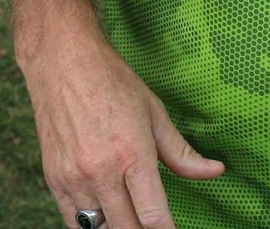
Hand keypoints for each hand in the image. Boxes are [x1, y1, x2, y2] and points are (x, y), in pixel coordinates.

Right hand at [24, 24, 223, 228]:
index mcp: (131, 154)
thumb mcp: (153, 111)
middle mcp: (101, 172)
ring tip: (128, 216)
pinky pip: (72, 222)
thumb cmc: (109, 80)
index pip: (154, 219)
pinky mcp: (53, 178)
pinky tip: (103, 215)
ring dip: (117, 228)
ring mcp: (74, 177)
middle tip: (152, 221)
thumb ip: (181, 152)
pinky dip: (90, 225)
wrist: (61, 58)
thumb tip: (215, 172)